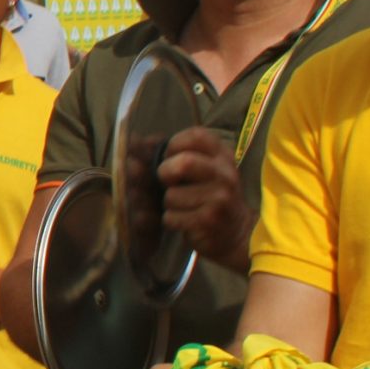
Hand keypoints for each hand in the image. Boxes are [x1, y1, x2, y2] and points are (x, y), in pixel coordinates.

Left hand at [156, 128, 252, 270]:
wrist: (236, 232)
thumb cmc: (210, 195)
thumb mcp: (206, 170)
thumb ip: (179, 154)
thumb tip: (133, 140)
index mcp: (224, 156)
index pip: (196, 136)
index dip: (175, 144)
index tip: (170, 156)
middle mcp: (225, 175)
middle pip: (184, 162)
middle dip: (166, 172)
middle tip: (168, 182)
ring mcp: (219, 199)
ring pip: (171, 195)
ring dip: (168, 203)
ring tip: (183, 206)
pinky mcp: (208, 221)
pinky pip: (171, 217)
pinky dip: (171, 220)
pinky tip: (185, 221)